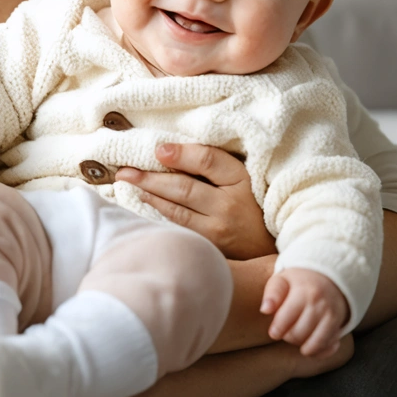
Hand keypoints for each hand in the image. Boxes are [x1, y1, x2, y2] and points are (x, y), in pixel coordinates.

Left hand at [115, 142, 275, 259]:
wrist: (271, 248)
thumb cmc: (252, 203)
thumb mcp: (242, 177)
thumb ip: (214, 163)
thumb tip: (171, 149)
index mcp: (241, 179)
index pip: (207, 160)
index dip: (180, 153)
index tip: (157, 149)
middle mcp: (230, 205)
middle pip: (184, 186)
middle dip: (150, 176)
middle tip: (124, 169)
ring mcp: (219, 229)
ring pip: (176, 208)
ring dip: (149, 193)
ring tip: (129, 182)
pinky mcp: (211, 247)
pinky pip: (179, 226)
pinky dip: (160, 212)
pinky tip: (147, 201)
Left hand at [260, 267, 347, 356]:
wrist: (329, 277)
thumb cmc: (300, 281)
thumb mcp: (282, 279)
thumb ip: (272, 293)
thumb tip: (264, 310)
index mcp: (302, 291)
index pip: (285, 318)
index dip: (277, 329)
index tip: (274, 332)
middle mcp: (318, 304)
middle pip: (297, 334)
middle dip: (288, 337)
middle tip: (286, 330)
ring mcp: (330, 316)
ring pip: (312, 345)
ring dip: (302, 345)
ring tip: (297, 335)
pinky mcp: (338, 326)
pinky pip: (326, 348)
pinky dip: (317, 351)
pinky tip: (310, 343)